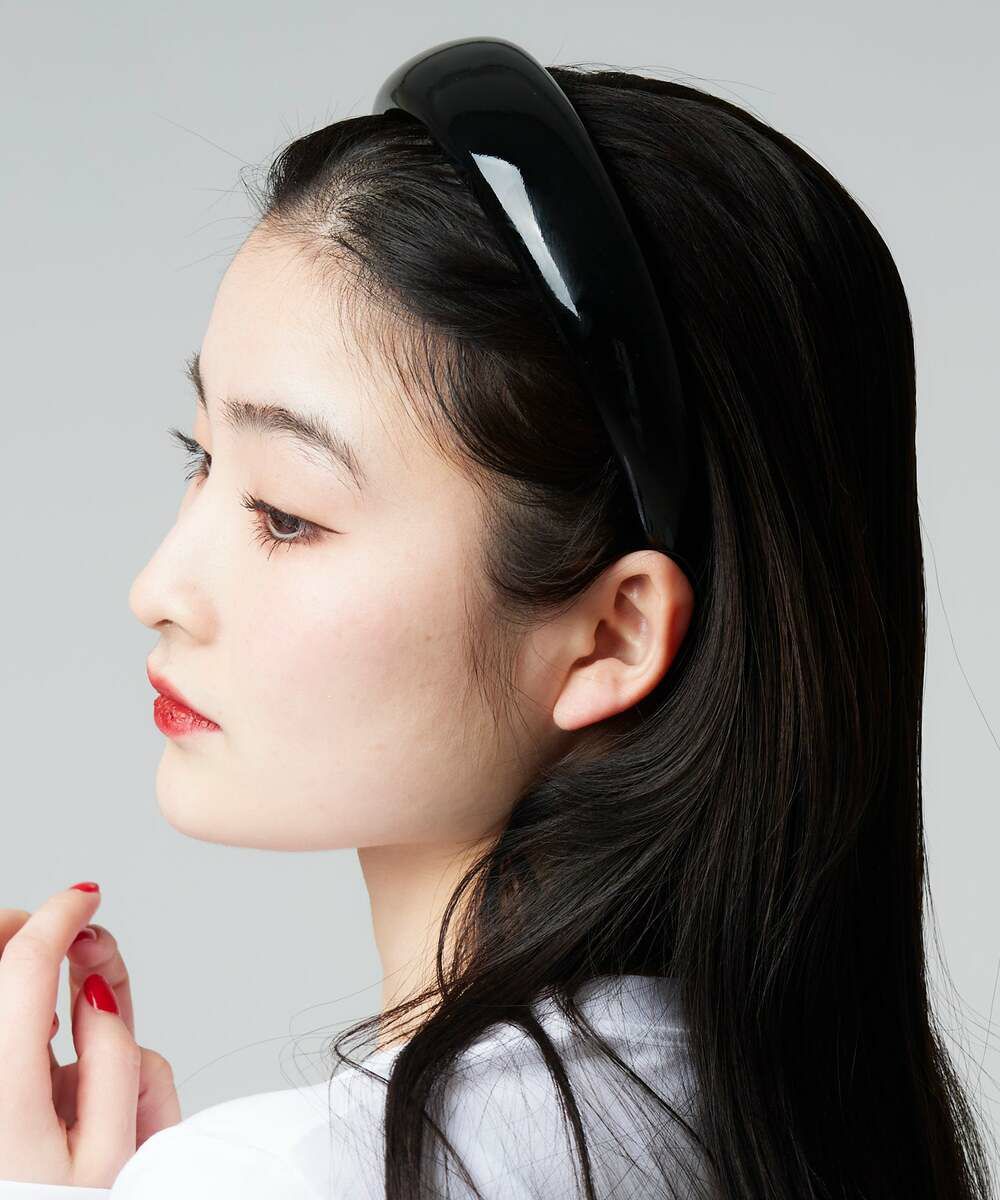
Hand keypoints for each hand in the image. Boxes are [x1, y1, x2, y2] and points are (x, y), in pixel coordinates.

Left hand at [0, 885, 181, 1186]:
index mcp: (5, 1091)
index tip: (86, 898)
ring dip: (18, 969)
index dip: (62, 914)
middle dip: (32, 928)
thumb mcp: (110, 1153)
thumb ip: (115, 1059)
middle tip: (78, 945)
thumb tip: (96, 991)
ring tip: (60, 1010)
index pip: (26, 963)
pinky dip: (10, 1005)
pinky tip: (33, 1040)